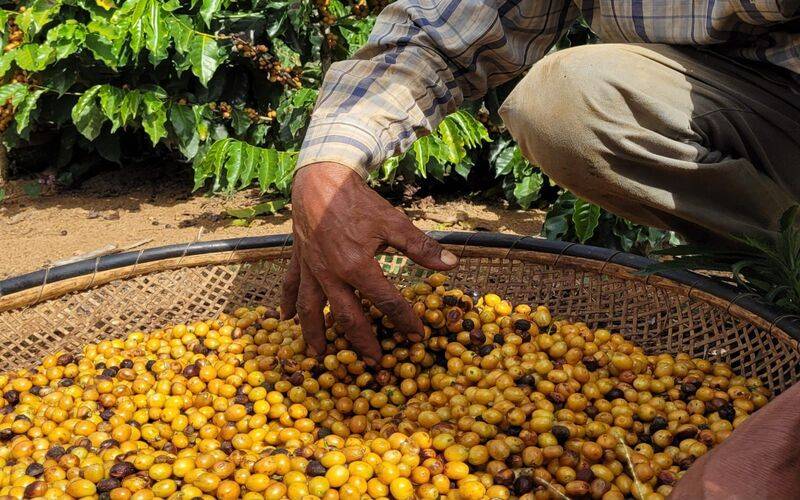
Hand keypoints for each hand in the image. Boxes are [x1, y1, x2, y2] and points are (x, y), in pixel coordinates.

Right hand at [281, 162, 458, 364]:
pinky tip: (283, 320)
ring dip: (317, 335)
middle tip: (374, 362)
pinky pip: (290, 286)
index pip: (386, 301)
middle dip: (362, 342)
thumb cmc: (358, 201)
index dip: (404, 320)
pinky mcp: (298, 260)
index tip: (417, 335)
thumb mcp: (393, 222)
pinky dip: (286, 304)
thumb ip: (420, 247)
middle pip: (347, 316)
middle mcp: (331, 274)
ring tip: (321, 356)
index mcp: (357, 266)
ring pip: (312, 310)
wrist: (320, 179)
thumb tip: (451, 265)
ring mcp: (311, 270)